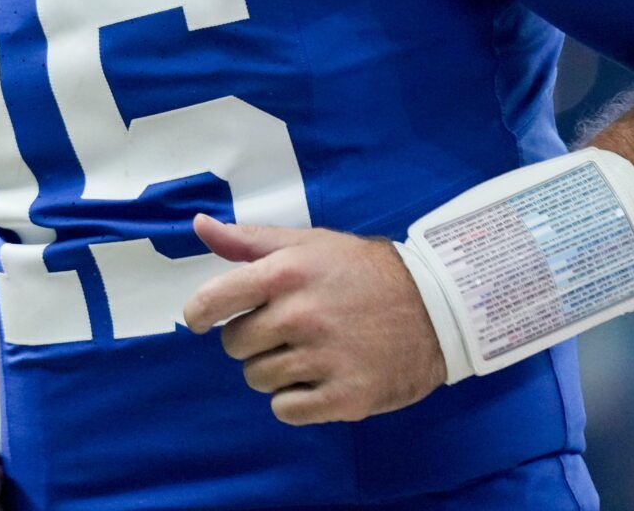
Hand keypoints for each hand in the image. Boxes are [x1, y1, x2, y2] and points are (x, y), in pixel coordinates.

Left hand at [181, 213, 446, 425]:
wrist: (436, 307)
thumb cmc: (364, 271)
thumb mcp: (309, 243)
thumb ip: (249, 240)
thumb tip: (199, 224)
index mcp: (286, 273)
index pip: (213, 300)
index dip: (198, 313)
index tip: (200, 320)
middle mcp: (301, 315)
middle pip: (235, 345)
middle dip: (252, 339)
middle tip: (286, 329)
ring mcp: (324, 359)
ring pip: (258, 379)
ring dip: (274, 370)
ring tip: (309, 351)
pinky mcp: (345, 397)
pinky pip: (286, 409)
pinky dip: (296, 400)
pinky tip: (320, 378)